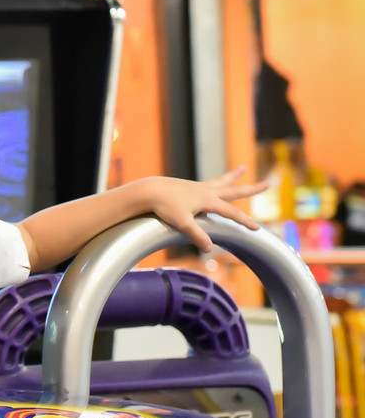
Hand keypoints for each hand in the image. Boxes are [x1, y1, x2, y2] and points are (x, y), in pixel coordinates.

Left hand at [143, 166, 268, 252]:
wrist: (149, 190)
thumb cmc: (164, 206)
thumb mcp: (182, 223)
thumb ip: (197, 235)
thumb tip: (210, 249)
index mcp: (208, 200)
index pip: (232, 213)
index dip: (245, 222)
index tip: (258, 229)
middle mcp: (206, 191)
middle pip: (234, 190)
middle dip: (251, 189)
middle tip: (268, 183)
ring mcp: (197, 187)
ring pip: (221, 182)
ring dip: (233, 177)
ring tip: (242, 168)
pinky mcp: (189, 187)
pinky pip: (208, 184)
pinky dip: (216, 183)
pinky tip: (215, 185)